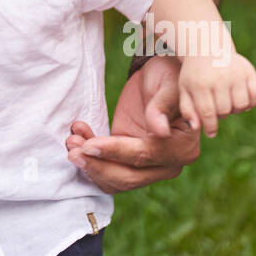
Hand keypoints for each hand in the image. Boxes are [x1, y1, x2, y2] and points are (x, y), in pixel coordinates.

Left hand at [66, 54, 200, 192]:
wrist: (160, 77)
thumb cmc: (169, 76)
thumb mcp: (169, 83)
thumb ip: (163, 106)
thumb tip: (160, 131)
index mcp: (183, 147)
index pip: (145, 155)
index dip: (116, 151)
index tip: (90, 144)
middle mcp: (168, 164)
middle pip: (130, 177)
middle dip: (98, 165)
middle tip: (72, 149)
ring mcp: (149, 166)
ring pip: (116, 180)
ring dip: (91, 165)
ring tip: (71, 142)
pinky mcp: (129, 160)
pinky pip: (108, 169)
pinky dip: (91, 160)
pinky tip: (78, 136)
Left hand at [178, 51, 255, 137]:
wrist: (207, 47)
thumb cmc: (195, 74)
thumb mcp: (184, 89)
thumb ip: (187, 109)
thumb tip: (197, 127)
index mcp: (200, 83)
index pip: (208, 113)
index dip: (211, 127)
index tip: (211, 133)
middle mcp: (219, 77)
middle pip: (225, 111)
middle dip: (221, 115)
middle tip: (217, 108)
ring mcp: (235, 73)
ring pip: (241, 105)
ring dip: (235, 109)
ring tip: (228, 102)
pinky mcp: (249, 70)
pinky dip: (252, 100)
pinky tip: (241, 97)